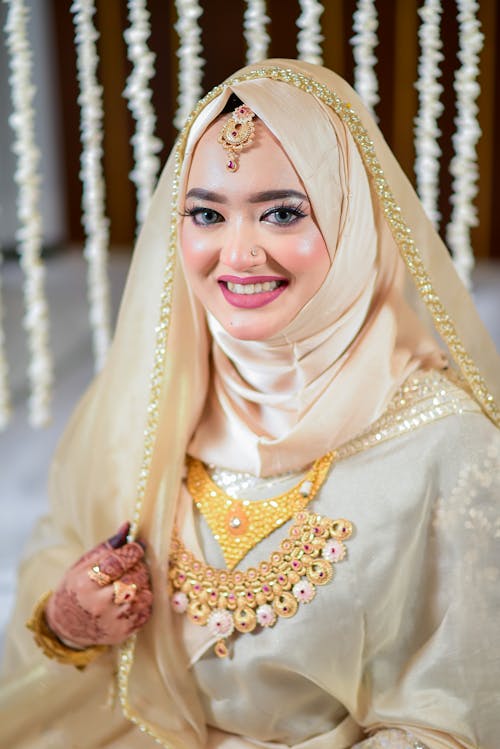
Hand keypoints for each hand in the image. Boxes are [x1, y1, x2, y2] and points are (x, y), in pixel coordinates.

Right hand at [46, 522, 152, 647]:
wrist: (65, 626)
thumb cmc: (75, 589)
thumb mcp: (82, 565)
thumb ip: (107, 546)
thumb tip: (128, 526)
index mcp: (86, 583)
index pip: (117, 562)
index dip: (133, 550)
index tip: (139, 545)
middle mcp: (100, 604)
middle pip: (134, 576)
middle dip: (139, 566)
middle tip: (134, 563)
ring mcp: (113, 620)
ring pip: (144, 592)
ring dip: (142, 582)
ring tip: (131, 579)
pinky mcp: (124, 632)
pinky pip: (146, 608)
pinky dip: (144, 598)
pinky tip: (133, 596)